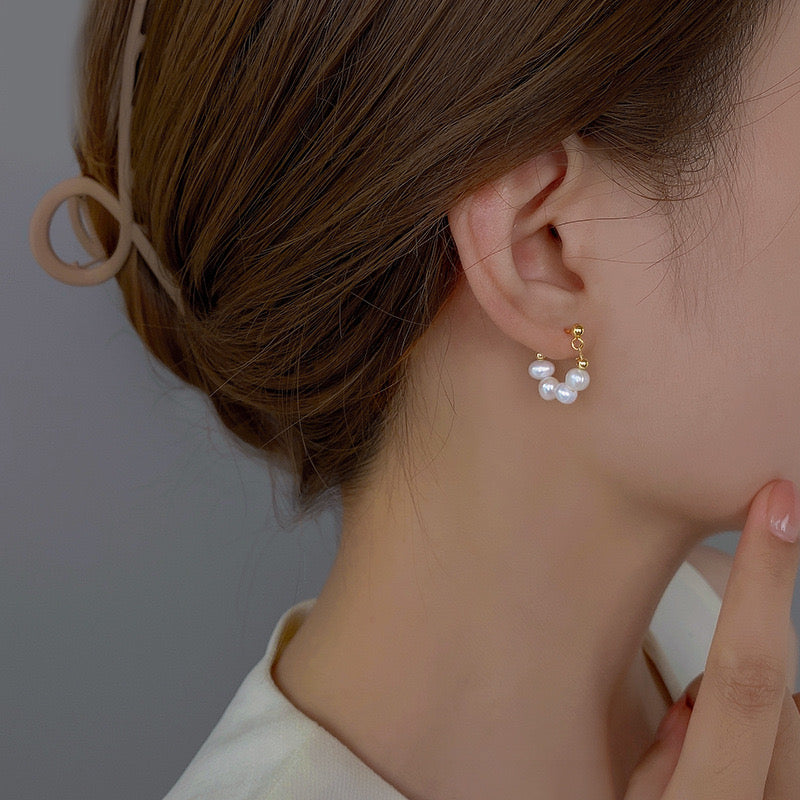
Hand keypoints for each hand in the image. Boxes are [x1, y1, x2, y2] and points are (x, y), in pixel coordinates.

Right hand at [625, 479, 799, 799]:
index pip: (745, 677)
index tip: (776, 507)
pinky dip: (773, 745)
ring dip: (758, 722)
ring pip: (797, 720)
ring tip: (710, 768)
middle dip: (733, 691)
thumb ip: (660, 763)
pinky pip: (798, 746)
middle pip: (778, 701)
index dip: (764, 582)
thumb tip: (693, 711)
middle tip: (680, 737)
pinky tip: (743, 774)